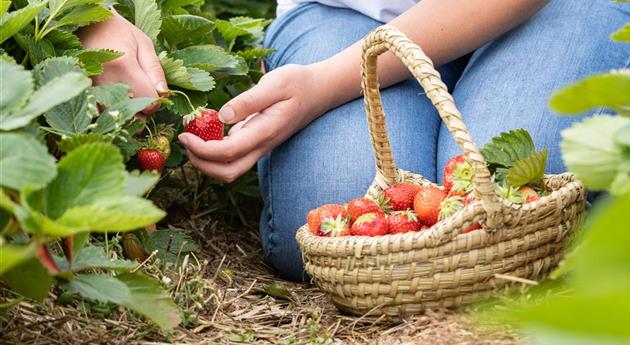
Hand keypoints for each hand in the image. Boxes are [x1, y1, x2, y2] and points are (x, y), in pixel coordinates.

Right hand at [77, 11, 166, 112]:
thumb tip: (164, 95)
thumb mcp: (144, 44)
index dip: (157, 100)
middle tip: (142, 92)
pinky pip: (102, 113)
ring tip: (130, 92)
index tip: (154, 89)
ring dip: (128, 111)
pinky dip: (112, 110)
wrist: (86, 23)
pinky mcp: (84, 92)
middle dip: (143, 108)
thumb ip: (155, 71)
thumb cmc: (119, 32)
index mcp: (124, 67)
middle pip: (134, 113)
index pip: (149, 102)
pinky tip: (116, 98)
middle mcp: (105, 81)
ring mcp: (91, 88)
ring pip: (118, 115)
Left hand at [178, 64, 331, 182]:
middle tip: (185, 141)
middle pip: (228, 172)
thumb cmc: (297, 83)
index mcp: (264, 132)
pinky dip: (214, 152)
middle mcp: (262, 145)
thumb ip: (249, 100)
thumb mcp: (275, 84)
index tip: (185, 135)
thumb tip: (221, 115)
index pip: (228, 152)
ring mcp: (260, 146)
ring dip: (207, 161)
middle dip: (202, 163)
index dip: (202, 149)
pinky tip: (206, 132)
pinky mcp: (257, 142)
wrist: (319, 91)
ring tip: (192, 137)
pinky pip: (233, 157)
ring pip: (230, 169)